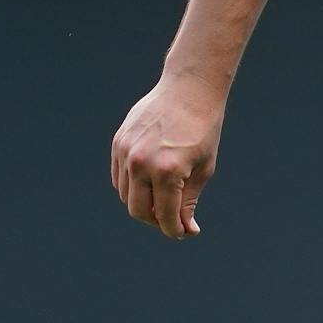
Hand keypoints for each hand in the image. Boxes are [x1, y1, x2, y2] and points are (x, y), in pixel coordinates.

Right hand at [111, 72, 225, 238]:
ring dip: (143, 204)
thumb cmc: (203, 129)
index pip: (164, 215)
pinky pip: (119, 177)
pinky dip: (131, 186)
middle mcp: (142, 163)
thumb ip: (189, 200)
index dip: (173, 230)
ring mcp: (126, 152)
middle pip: (138, 211)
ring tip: (163, 199)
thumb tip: (186, 229)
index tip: (182, 233)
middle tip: (171, 220)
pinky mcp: (118, 143)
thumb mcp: (203, 167)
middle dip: (156, 221)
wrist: (189, 89)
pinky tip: (149, 183)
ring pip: (126, 195)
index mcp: (167, 171)